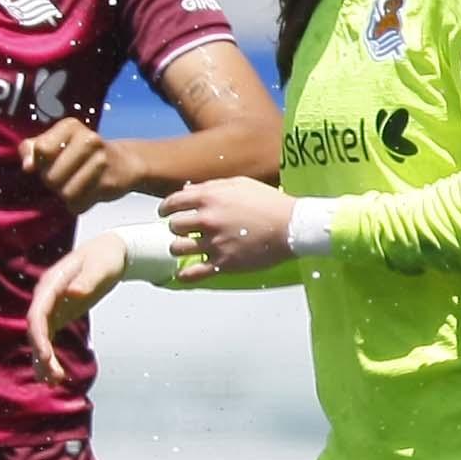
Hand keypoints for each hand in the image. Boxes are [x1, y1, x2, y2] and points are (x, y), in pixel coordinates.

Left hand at [19, 117, 141, 211]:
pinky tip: (84, 195)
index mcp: (70, 126)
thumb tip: (27, 166)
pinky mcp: (110, 183)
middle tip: (60, 177)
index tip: (46, 162)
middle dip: (51, 182)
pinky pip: (80, 204)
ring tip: (71, 186)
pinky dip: (77, 205)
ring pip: (66, 194)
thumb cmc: (76, 153)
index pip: (42, 149)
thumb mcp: (53, 142)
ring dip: (64, 196)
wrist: (123, 161)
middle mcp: (89, 139)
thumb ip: (31, 149)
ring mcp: (102, 161)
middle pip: (51, 176)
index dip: (39, 162)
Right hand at [26, 229, 129, 385]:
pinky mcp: (58, 316)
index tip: (44, 356)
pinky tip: (56, 376)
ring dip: (44, 361)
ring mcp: (50, 308)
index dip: (38, 336)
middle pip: (36, 330)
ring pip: (40, 339)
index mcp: (51, 285)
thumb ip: (88, 280)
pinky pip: (49, 340)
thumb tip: (74, 293)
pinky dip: (50, 357)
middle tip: (51, 377)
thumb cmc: (105, 257)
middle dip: (41, 354)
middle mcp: (45, 298)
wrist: (108, 253)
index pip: (37, 314)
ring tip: (53, 383)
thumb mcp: (101, 266)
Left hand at [164, 174, 300, 273]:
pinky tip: (183, 274)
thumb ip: (211, 187)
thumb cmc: (271, 203)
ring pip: (178, 248)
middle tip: (185, 231)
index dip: (166, 209)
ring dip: (180, 248)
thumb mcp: (241, 184)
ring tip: (188, 247)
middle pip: (174, 227)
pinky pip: (192, 273)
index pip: (173, 203)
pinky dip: (185, 275)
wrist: (294, 225)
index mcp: (210, 198)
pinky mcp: (224, 263)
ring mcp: (214, 243)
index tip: (165, 213)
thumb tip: (188, 192)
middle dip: (178, 229)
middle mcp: (208, 220)